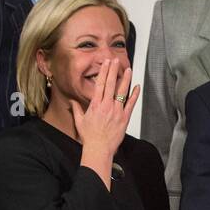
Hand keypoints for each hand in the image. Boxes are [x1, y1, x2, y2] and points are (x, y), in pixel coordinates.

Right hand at [70, 58, 139, 181]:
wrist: (99, 148)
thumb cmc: (89, 137)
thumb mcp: (80, 121)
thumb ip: (76, 109)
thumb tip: (71, 101)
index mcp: (95, 105)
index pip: (100, 84)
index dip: (104, 72)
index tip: (106, 63)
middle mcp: (106, 106)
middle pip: (110, 84)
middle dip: (113, 71)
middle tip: (116, 60)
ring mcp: (116, 111)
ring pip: (122, 91)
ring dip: (125, 79)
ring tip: (128, 69)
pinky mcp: (124, 118)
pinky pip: (131, 104)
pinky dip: (134, 95)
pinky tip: (137, 87)